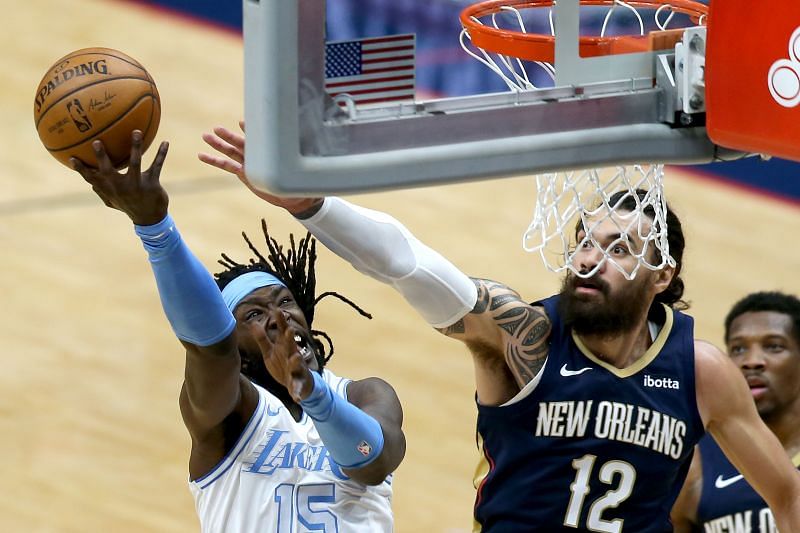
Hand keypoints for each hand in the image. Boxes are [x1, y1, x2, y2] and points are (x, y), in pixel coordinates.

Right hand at [71, 130, 169, 225]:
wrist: (150, 219)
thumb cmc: (129, 206)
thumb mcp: (112, 201)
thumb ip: (101, 191)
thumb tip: (88, 182)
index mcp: (110, 189)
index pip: (92, 179)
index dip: (81, 169)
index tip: (71, 157)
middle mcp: (121, 187)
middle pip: (108, 170)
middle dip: (102, 157)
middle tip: (97, 141)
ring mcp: (137, 185)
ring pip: (135, 163)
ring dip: (135, 147)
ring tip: (137, 132)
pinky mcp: (152, 184)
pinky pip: (157, 166)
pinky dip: (161, 154)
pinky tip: (165, 142)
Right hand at [198, 121, 322, 216]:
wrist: (296, 198)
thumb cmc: (301, 183)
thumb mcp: (301, 175)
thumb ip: (298, 166)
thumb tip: (309, 155)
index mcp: (272, 153)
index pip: (261, 139)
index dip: (253, 132)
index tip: (245, 124)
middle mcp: (260, 155)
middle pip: (241, 144)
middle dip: (229, 137)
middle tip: (216, 129)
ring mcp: (250, 163)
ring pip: (231, 152)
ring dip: (218, 145)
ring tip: (205, 136)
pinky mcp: (244, 173)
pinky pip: (226, 165)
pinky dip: (214, 160)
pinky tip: (202, 155)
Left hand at [248, 309, 313, 402]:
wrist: (299, 386)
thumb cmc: (283, 365)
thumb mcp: (271, 353)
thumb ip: (263, 339)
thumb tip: (254, 323)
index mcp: (285, 348)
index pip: (284, 333)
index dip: (281, 322)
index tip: (277, 309)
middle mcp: (293, 356)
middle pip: (292, 345)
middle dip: (291, 338)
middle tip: (289, 329)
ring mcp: (297, 370)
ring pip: (298, 364)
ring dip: (297, 360)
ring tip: (297, 356)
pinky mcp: (299, 384)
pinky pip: (298, 388)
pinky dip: (298, 392)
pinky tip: (297, 397)